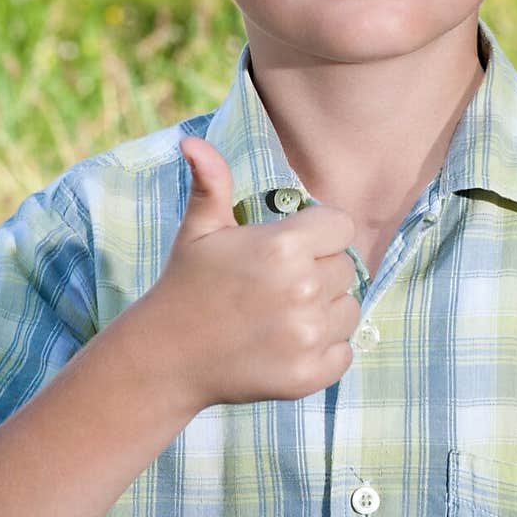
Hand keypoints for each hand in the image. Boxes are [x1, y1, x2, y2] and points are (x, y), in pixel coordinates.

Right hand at [139, 134, 360, 410]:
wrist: (166, 356)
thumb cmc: (187, 284)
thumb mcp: (200, 229)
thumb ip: (211, 182)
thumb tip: (192, 141)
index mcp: (282, 246)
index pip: (341, 227)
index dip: (319, 235)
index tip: (291, 249)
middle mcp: (301, 289)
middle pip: (346, 269)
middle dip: (318, 273)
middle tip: (276, 286)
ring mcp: (306, 335)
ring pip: (349, 310)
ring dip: (325, 311)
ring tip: (282, 314)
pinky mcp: (308, 375)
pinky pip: (345, 352)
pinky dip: (325, 350)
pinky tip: (288, 343)